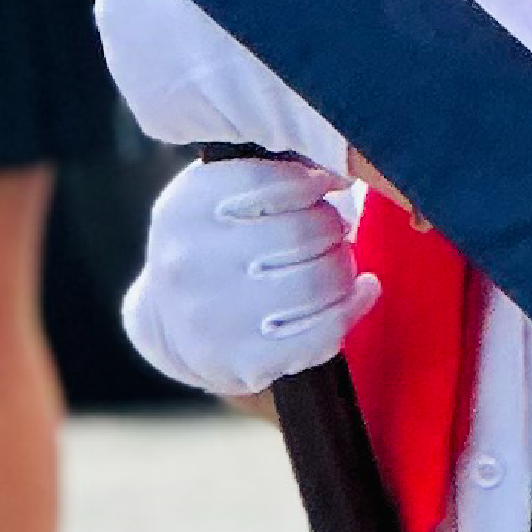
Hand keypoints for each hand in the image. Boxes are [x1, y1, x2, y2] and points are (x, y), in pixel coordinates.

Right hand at [121, 154, 374, 398]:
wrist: (169, 326)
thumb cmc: (213, 245)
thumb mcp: (215, 197)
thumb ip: (269, 173)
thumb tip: (337, 171)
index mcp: (186, 209)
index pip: (275, 179)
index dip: (313, 183)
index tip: (323, 187)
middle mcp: (192, 261)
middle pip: (305, 231)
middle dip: (333, 227)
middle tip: (333, 231)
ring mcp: (217, 316)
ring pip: (320, 280)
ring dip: (344, 267)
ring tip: (339, 261)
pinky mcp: (246, 360)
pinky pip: (325, 331)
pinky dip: (355, 306)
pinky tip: (362, 291)